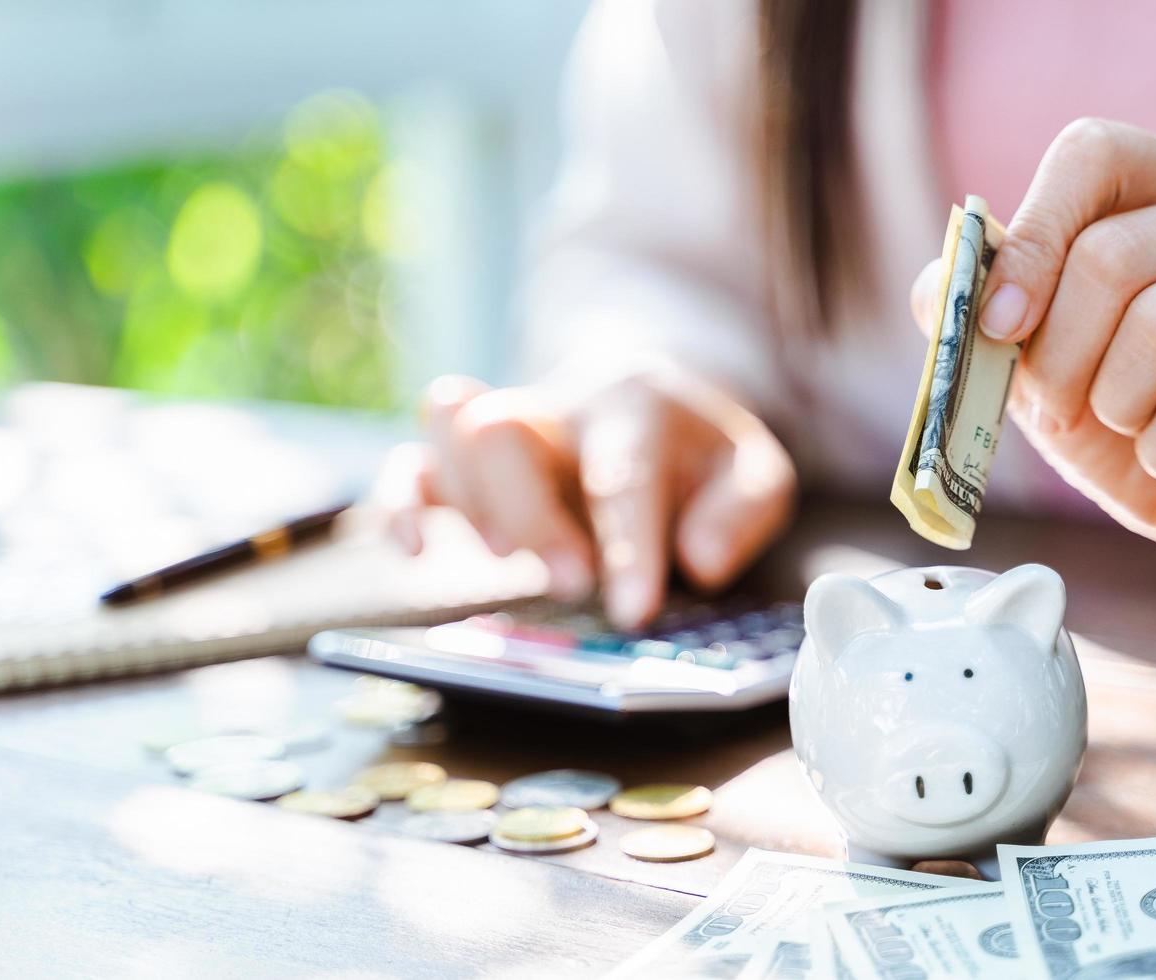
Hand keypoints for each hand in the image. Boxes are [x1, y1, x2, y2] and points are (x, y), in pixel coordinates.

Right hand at [379, 367, 795, 627]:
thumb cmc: (700, 454)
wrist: (650, 397)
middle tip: (571, 585)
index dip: (626, 547)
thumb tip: (700, 561)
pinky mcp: (462, 459)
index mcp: (635, 403)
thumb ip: (745, 510)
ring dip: (470, 505)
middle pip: (504, 432)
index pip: (621, 474)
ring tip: (509, 563)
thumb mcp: (756, 472)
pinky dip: (400, 505)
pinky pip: (409, 463)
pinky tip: (417, 554)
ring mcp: (504, 425)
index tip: (634, 611)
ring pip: (450, 432)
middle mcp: (558, 405)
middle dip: (529, 518)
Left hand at [913, 119, 1155, 598]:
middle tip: (1064, 407)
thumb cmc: (1128, 414)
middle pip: (1112, 257)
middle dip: (1058, 357)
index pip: (1094, 152)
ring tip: (1132, 426)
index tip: (1000, 324)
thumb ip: (983, 309)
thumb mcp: (1037, 357)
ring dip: (1114, 405)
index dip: (1030, 238)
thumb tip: (941, 287)